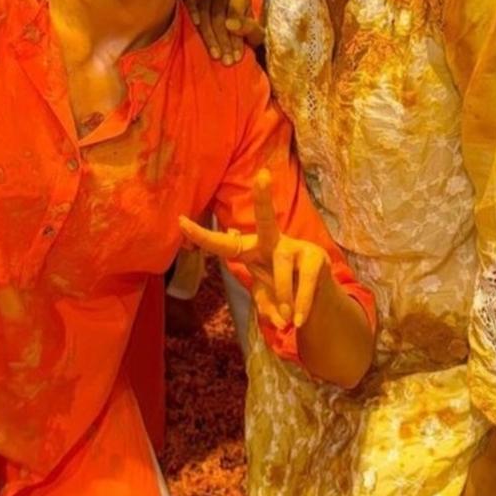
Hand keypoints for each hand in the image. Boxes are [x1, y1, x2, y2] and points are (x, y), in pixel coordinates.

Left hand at [180, 167, 329, 329]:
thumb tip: (279, 320)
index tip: (180, 221)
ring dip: (282, 296)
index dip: (201, 236)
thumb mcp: (266, 301)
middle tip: (263, 175)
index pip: (223, 244)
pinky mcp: (315, 258)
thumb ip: (267, 307)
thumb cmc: (281, 293)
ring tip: (286, 320)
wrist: (315, 300)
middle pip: (267, 219)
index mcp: (252, 250)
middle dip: (264, 198)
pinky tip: (297, 321)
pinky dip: (301, 305)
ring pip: (281, 268)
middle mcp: (273, 242)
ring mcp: (296, 247)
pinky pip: (303, 282)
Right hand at [186, 0, 263, 65]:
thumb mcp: (255, 35)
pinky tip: (195, 24)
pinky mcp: (192, 1)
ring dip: (209, 36)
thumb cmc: (245, 35)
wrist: (231, 40)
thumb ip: (249, 28)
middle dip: (223, 39)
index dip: (235, 34)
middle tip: (227, 60)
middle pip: (218, 13)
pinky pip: (189, 2)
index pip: (234, 9)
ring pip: (204, 11)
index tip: (237, 55)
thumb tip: (230, 24)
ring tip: (216, 55)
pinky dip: (192, 11)